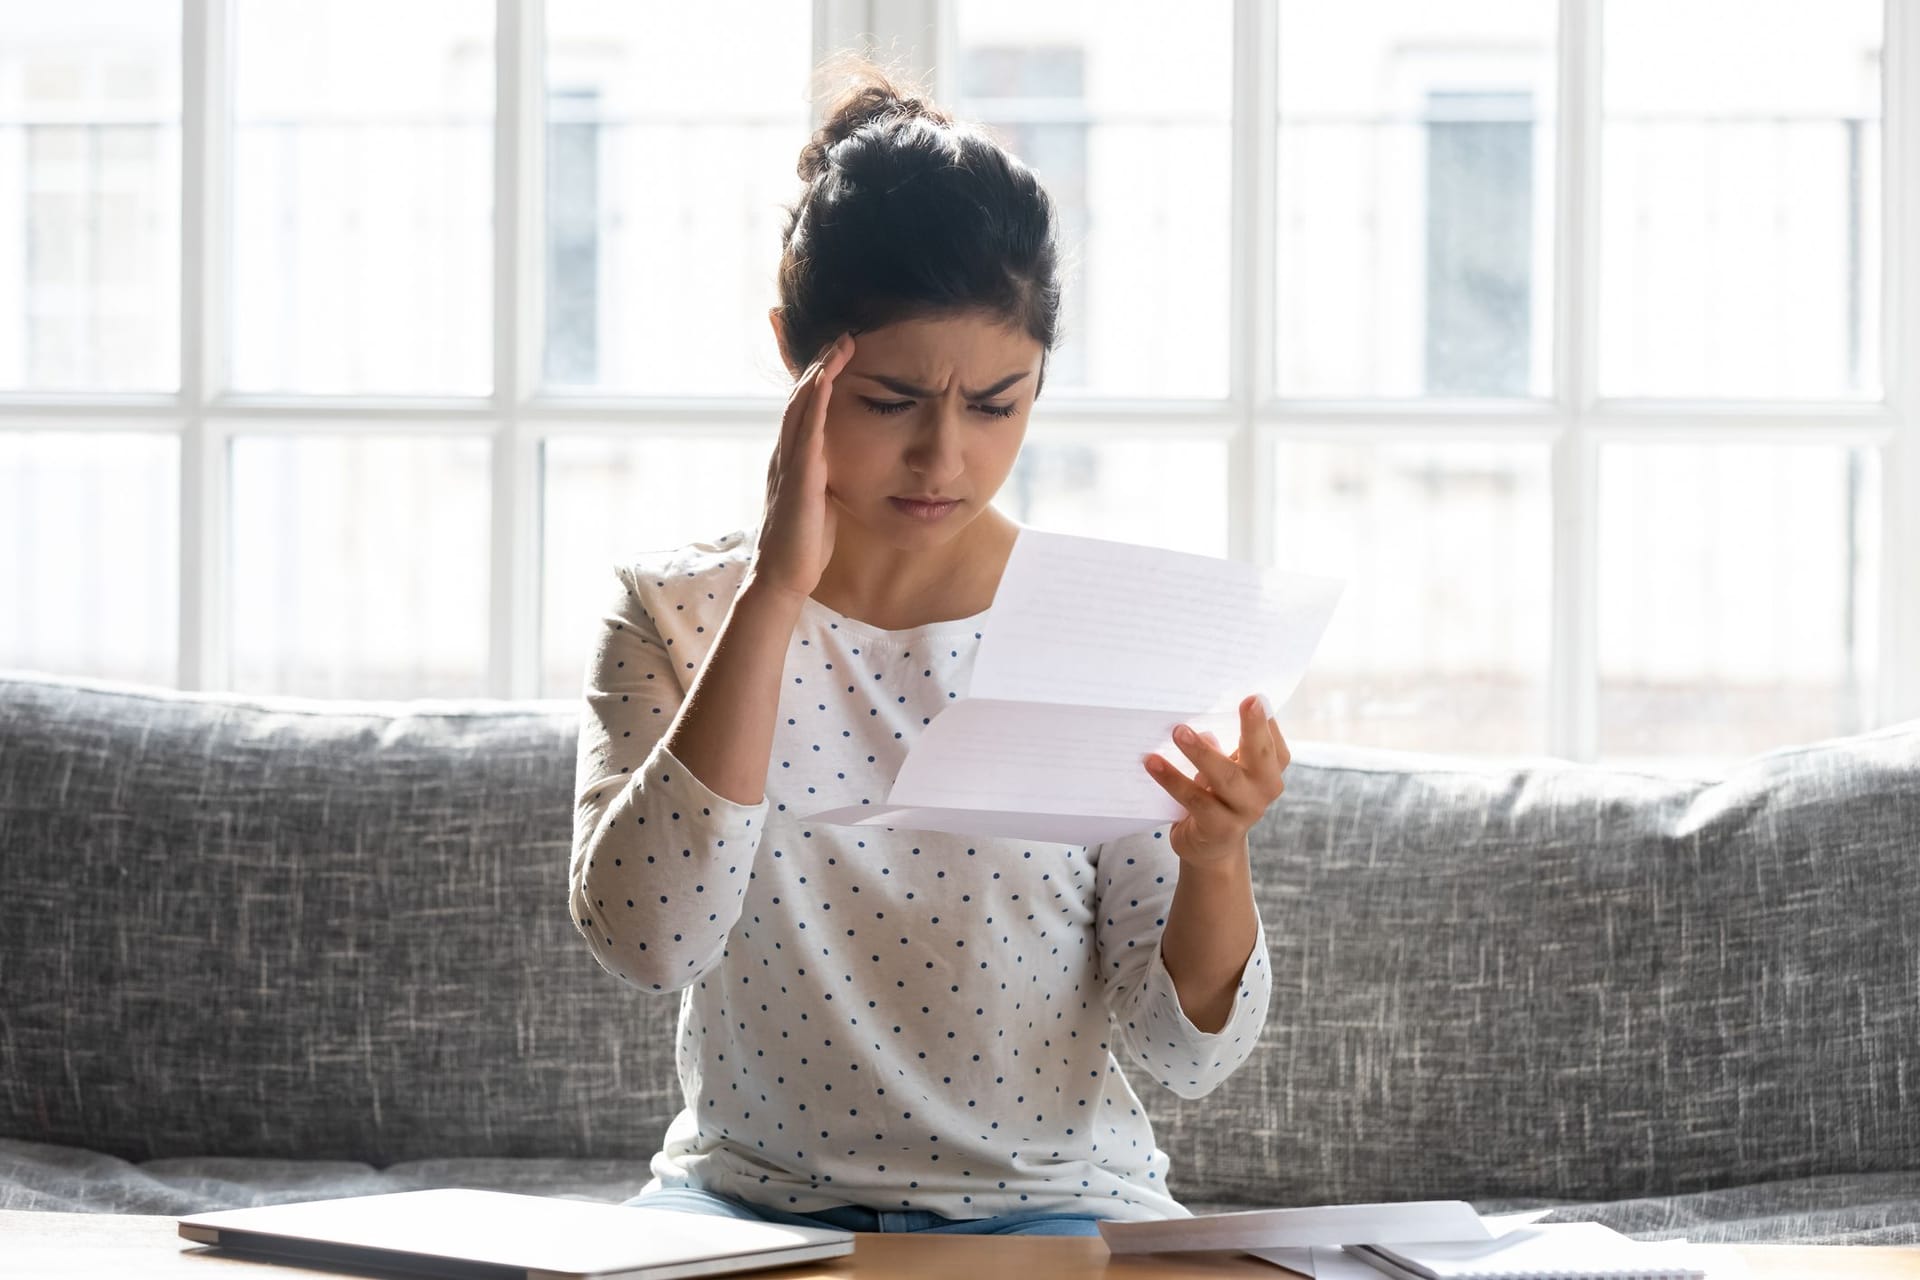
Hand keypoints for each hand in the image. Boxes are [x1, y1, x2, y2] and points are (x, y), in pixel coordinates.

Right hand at [752, 331, 854, 601]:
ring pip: (802, 405)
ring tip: (840, 342)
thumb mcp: (821, 498)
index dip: (819, 376)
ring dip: (820, 371)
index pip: (807, 406)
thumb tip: (845, 462)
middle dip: (815, 361)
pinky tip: (826, 378)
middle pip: (800, 395)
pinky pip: (806, 430)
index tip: (840, 348)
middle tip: (837, 329)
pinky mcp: (798, 477)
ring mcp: (789, 462)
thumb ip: (828, 474)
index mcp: (795, 457)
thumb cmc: (806, 543)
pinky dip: (815, 400)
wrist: (785, 577)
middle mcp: (787, 452)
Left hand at [1143, 693, 1290, 871]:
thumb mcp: (1225, 769)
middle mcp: (1264, 789)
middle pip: (1261, 755)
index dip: (1265, 721)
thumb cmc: (1218, 796)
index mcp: (1270, 769)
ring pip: (1225, 777)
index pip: (1274, 742)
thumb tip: (1196, 724)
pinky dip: (1172, 779)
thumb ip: (1220, 747)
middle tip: (1245, 703)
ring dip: (1201, 752)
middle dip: (1253, 728)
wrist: (1210, 847)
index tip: (1253, 697)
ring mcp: (1244, 811)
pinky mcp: (1219, 828)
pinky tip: (1153, 763)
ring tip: (1179, 731)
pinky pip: (1194, 799)